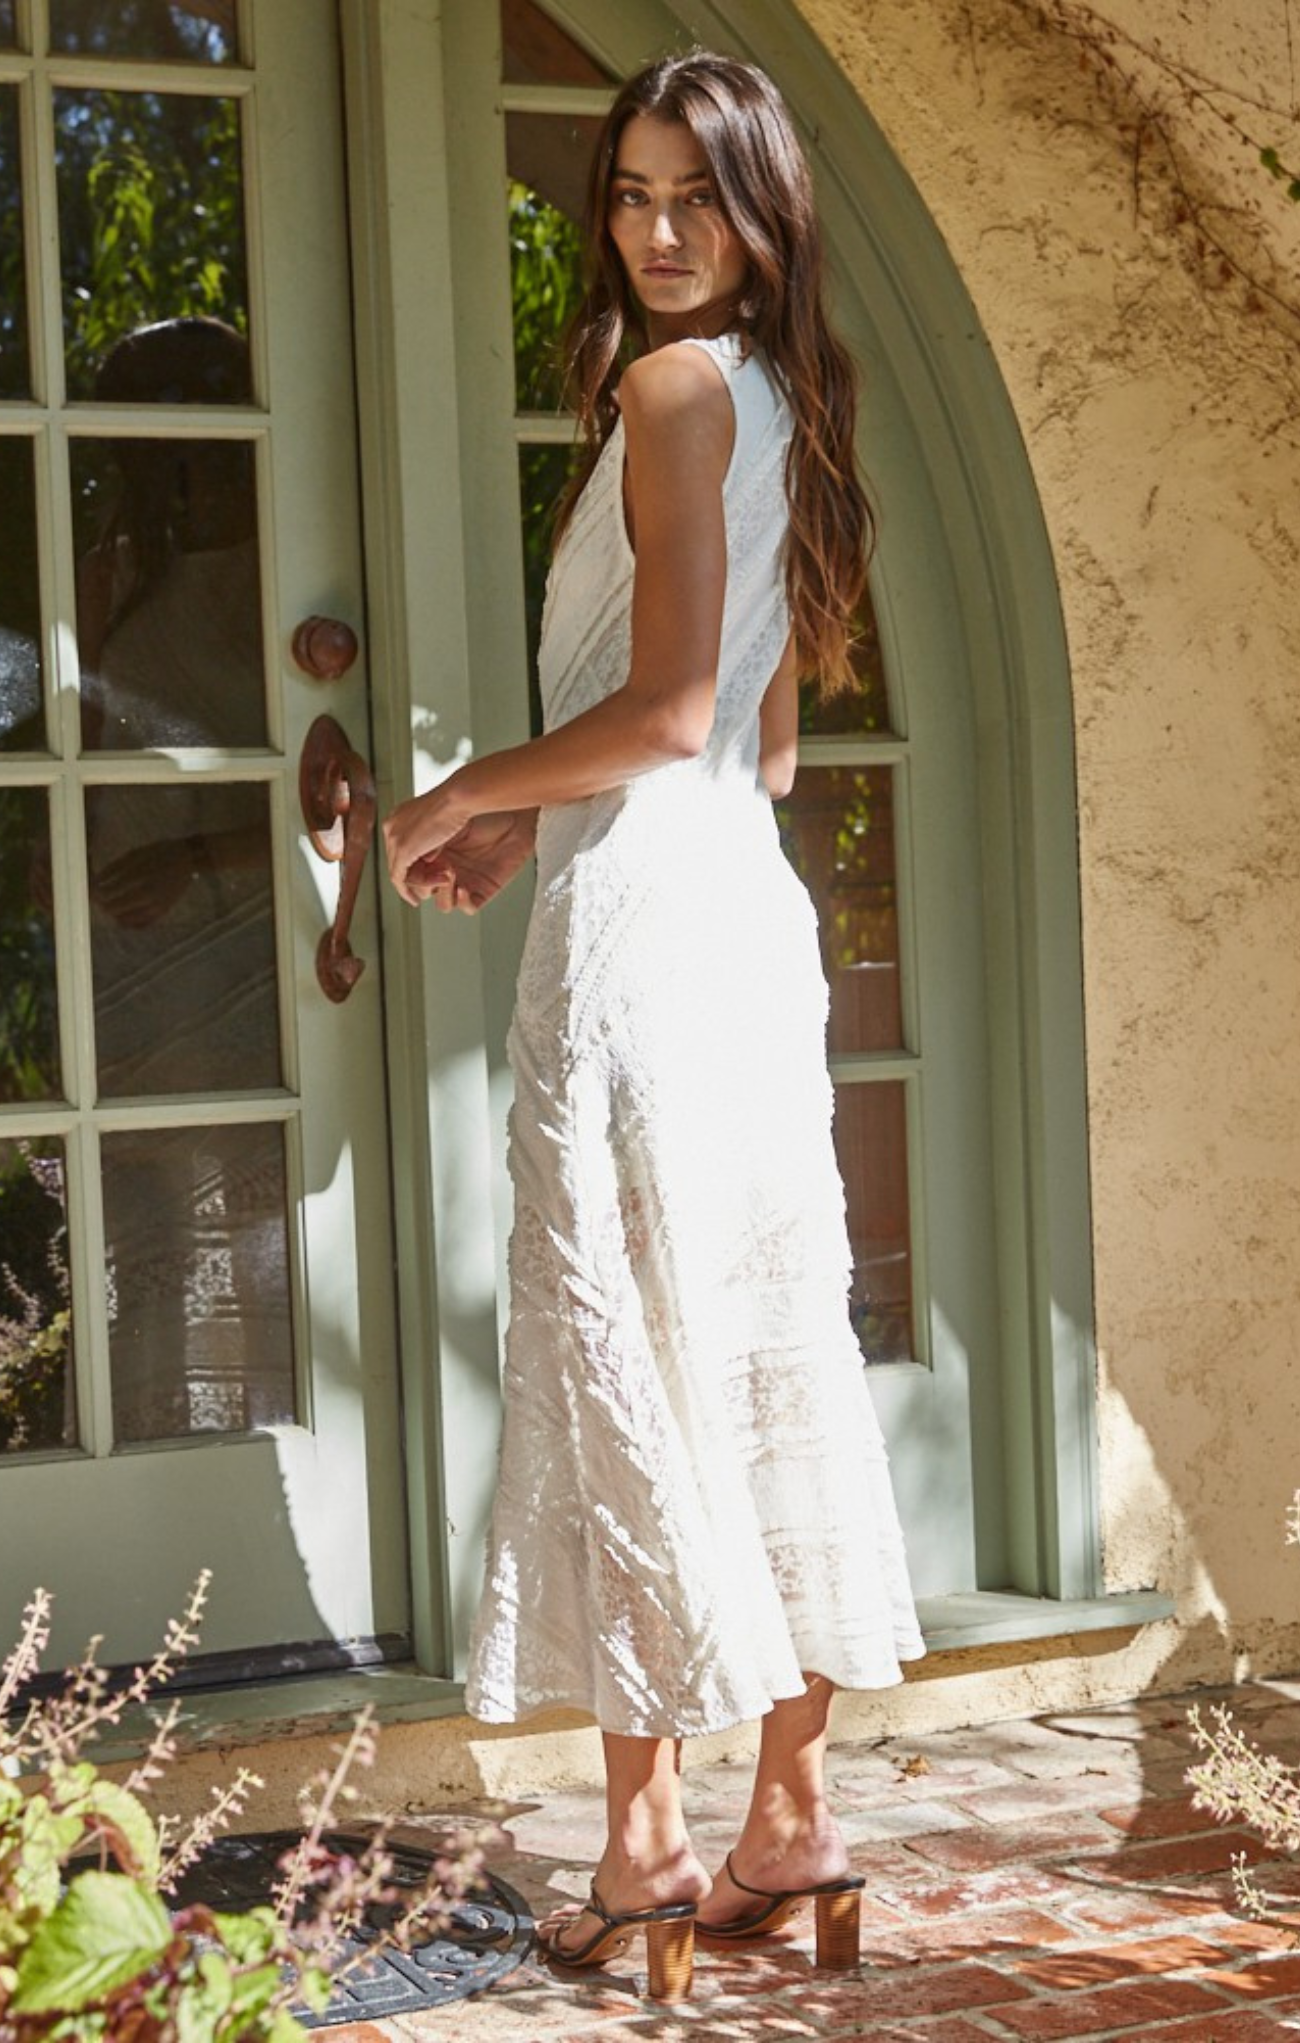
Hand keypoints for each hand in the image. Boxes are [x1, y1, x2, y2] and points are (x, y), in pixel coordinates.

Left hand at [90, 838, 201, 926]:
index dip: (93, 893)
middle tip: (97, 897)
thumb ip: (114, 869)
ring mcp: (154, 907)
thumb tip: (95, 882)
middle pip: (112, 909)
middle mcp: (146, 897)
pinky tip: (123, 916)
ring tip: (110, 903)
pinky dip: (128, 922)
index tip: (88, 890)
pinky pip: (140, 924)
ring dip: (112, 912)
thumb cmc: (159, 852)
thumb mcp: (135, 854)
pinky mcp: (161, 912)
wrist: (188, 859)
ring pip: (124, 919)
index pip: (106, 894)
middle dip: (101, 903)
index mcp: (138, 879)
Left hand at [382, 776, 476, 906]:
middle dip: (415, 876)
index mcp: (398, 816)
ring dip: (418, 883)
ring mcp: (394, 838)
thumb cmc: (456, 803)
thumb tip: (429, 857)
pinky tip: (414, 900)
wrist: (458, 797)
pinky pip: (399, 878)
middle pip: (396, 860)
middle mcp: (391, 826)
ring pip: (398, 871)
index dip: (414, 863)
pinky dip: (406, 891)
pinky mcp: (402, 850)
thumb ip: (430, 837)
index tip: (427, 874)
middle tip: (435, 884)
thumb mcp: (438, 821)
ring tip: (437, 886)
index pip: (399, 847)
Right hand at [404, 811, 535, 914]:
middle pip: (425, 891)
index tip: (414, 869)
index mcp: (428, 848)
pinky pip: (468, 906)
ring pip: (444, 903)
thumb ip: (400, 856)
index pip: (409, 877)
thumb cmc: (462, 809)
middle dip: (427, 884)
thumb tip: (397, 878)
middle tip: (438, 868)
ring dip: (443, 894)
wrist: (501, 804)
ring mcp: (466, 875)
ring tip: (452, 874)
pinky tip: (463, 888)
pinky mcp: (486, 885)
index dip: (409, 878)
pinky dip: (463, 901)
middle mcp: (445, 862)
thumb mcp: (418, 831)